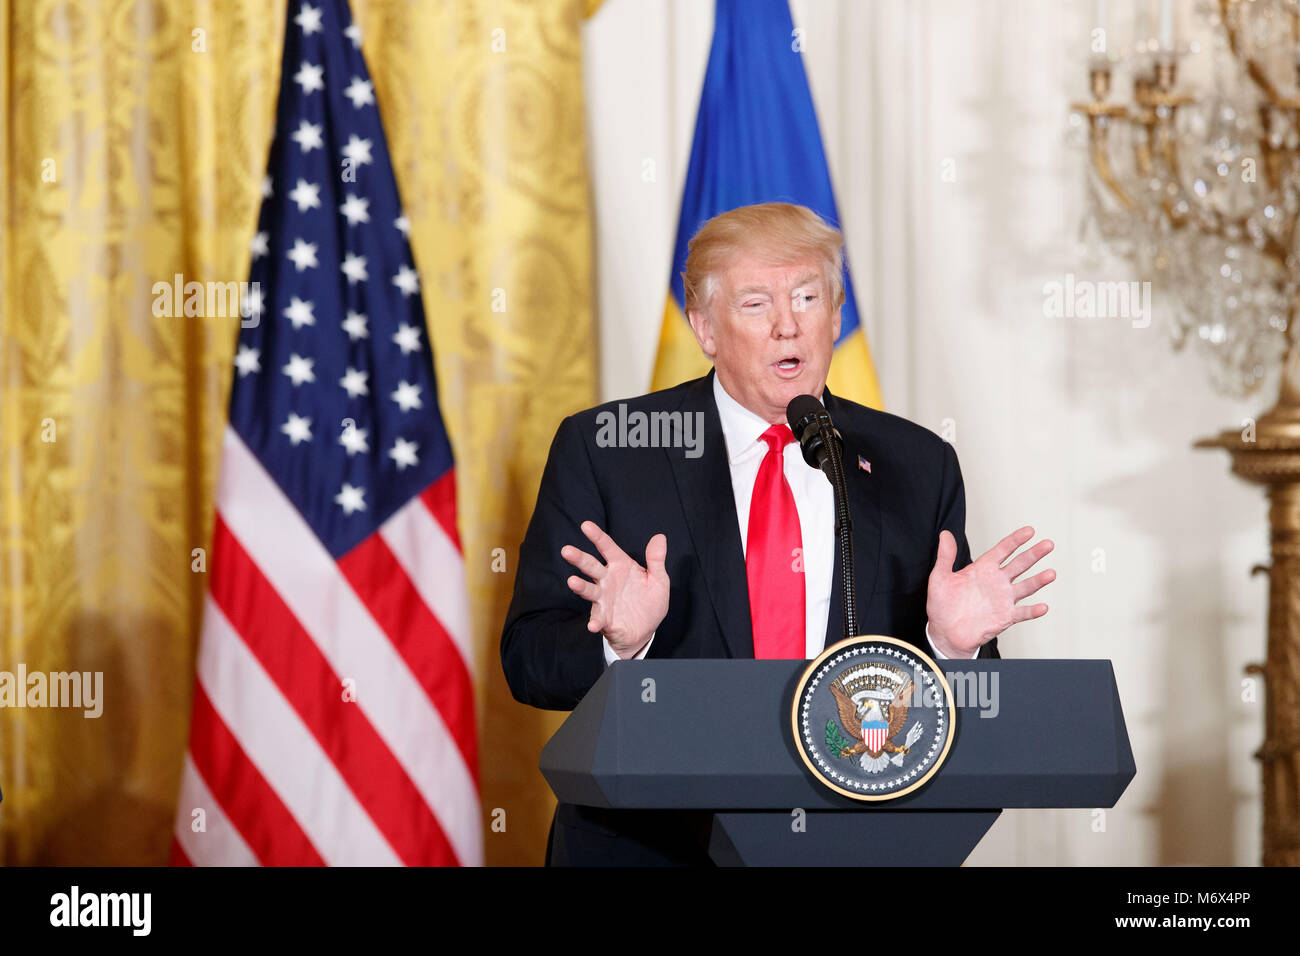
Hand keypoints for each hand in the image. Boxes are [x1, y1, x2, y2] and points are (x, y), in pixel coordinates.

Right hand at [561, 521, 668, 659]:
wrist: (645, 631)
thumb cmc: (649, 602)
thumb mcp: (658, 580)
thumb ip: (656, 560)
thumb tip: (660, 537)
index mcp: (620, 566)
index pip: (607, 548)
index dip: (597, 536)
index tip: (586, 525)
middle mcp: (608, 580)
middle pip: (591, 566)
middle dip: (579, 558)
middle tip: (567, 550)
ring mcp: (603, 599)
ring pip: (589, 590)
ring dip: (580, 586)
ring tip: (572, 582)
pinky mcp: (604, 618)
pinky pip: (598, 619)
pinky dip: (595, 622)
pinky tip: (593, 625)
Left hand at [926, 526, 1054, 657]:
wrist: (945, 633)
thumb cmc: (942, 605)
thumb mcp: (940, 577)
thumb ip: (945, 556)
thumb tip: (945, 534)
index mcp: (982, 569)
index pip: (1002, 550)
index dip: (1015, 540)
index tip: (1029, 531)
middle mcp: (996, 582)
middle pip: (1019, 564)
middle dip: (1034, 554)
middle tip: (1048, 544)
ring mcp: (1003, 599)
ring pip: (1025, 587)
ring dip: (1038, 580)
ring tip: (1051, 573)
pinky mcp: (1005, 617)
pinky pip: (1022, 613)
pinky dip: (1032, 611)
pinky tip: (1042, 607)